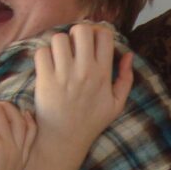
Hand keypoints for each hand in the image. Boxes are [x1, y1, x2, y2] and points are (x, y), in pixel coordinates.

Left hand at [33, 21, 133, 169]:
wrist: (65, 139)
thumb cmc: (91, 122)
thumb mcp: (116, 104)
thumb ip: (126, 79)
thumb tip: (128, 55)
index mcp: (103, 74)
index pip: (104, 35)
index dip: (97, 33)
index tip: (92, 42)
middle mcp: (84, 71)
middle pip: (81, 30)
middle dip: (77, 34)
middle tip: (74, 46)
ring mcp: (63, 74)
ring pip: (59, 38)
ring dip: (59, 44)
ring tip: (60, 56)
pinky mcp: (45, 79)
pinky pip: (42, 52)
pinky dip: (44, 55)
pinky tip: (48, 65)